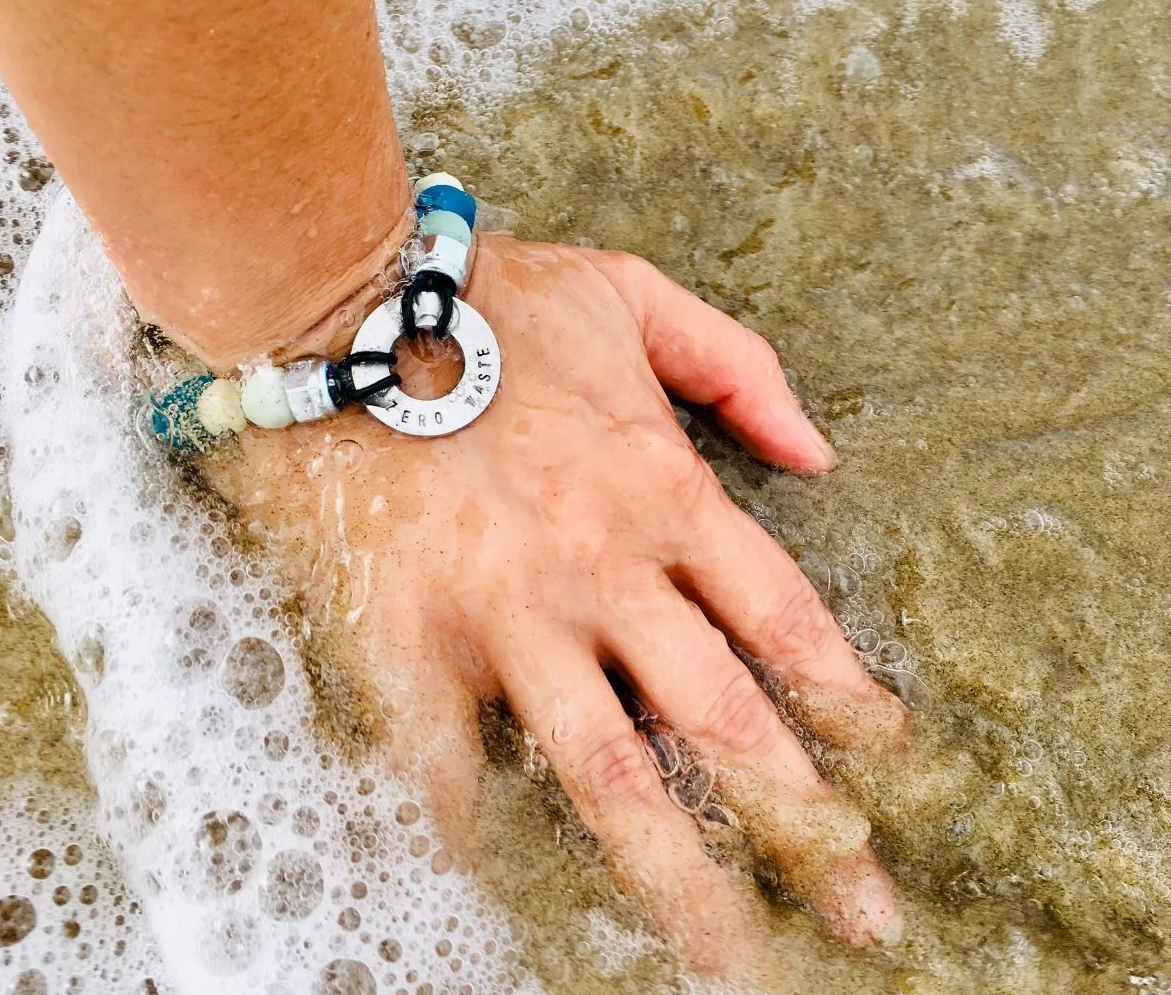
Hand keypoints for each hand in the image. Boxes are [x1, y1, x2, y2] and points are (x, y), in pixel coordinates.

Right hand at [210, 234, 907, 973]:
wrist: (335, 303)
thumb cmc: (488, 296)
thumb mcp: (631, 296)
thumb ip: (739, 363)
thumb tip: (819, 451)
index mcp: (662, 487)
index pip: (785, 620)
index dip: (849, 702)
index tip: (890, 770)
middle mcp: (600, 566)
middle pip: (725, 722)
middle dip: (806, 827)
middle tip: (863, 911)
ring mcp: (503, 611)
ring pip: (609, 772)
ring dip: (676, 877)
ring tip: (729, 959)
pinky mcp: (408, 635)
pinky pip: (448, 759)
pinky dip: (474, 828)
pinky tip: (504, 887)